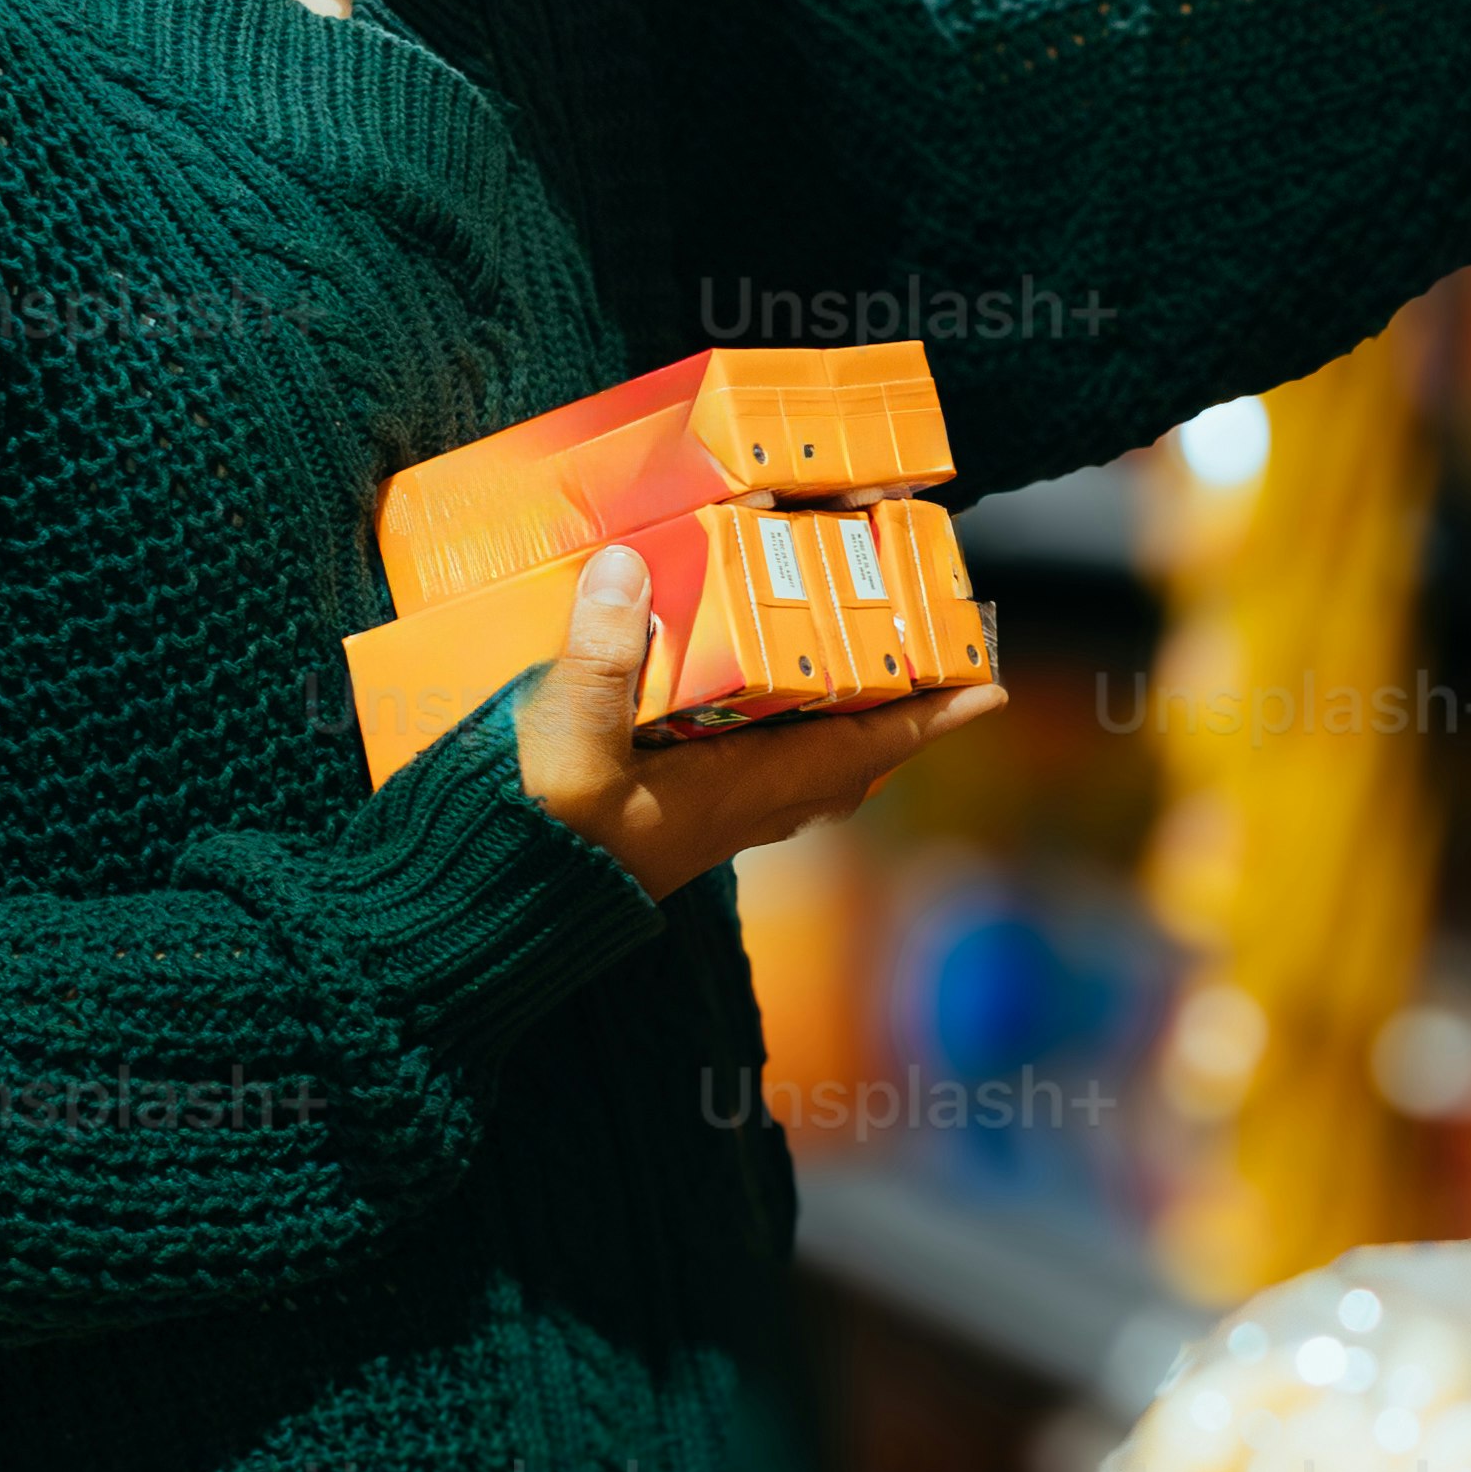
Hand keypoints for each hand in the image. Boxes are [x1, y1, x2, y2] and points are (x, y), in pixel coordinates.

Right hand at [513, 541, 1003, 894]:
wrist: (480, 905)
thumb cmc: (536, 839)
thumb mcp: (567, 742)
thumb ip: (602, 656)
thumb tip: (633, 566)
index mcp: (739, 789)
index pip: (860, 748)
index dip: (926, 716)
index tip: (990, 688)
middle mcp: (735, 807)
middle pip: (843, 759)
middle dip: (890, 711)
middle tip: (924, 660)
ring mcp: (700, 814)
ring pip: (797, 767)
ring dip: (831, 720)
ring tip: (846, 662)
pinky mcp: (660, 811)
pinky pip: (744, 765)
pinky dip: (765, 728)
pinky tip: (732, 692)